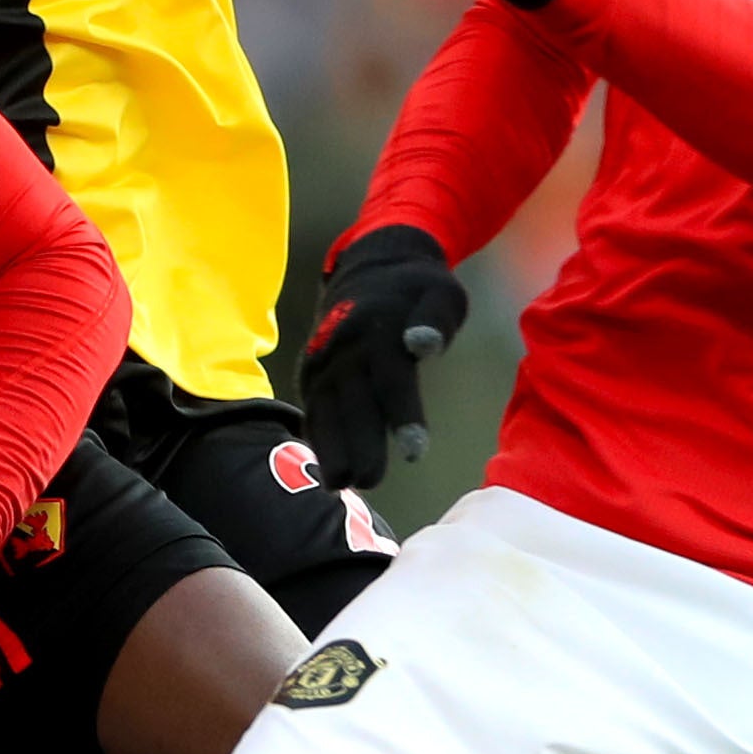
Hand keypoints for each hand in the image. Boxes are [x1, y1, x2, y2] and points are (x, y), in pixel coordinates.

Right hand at [300, 222, 469, 486]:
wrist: (368, 267)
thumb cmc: (415, 290)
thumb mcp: (440, 292)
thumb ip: (436, 318)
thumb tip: (423, 344)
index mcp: (381, 330)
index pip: (393, 380)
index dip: (403, 417)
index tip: (415, 453)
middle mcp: (347, 348)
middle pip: (353, 402)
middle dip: (359, 443)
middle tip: (370, 482)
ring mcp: (324, 360)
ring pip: (325, 409)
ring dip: (330, 447)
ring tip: (338, 486)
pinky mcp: (311, 371)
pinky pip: (312, 407)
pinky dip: (316, 437)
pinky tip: (325, 468)